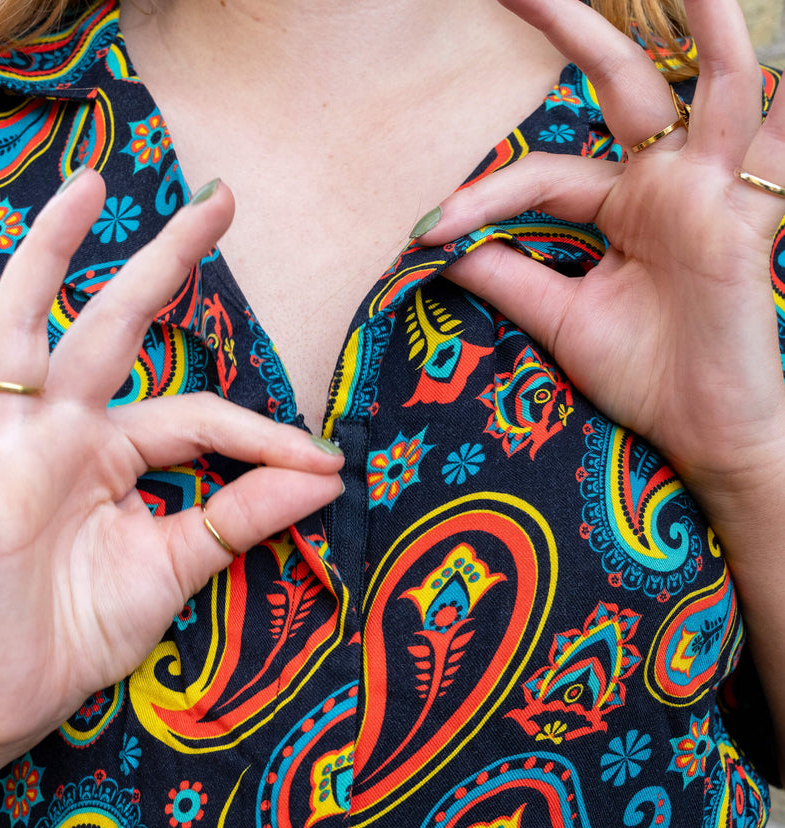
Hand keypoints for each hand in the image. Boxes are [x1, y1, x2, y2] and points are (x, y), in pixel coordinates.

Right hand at [0, 169, 343, 790]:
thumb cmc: (68, 641)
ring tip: (93, 186)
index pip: (199, 415)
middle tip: (222, 203)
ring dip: (58, 254)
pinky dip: (17, 294)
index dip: (264, 435)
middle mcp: (62, 431)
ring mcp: (10, 436)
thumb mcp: (169, 571)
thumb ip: (238, 519)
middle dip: (168, 264)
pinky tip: (31, 241)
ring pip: (33, 325)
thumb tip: (327, 477)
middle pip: (120, 329)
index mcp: (112, 458)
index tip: (325, 463)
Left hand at [416, 0, 784, 509]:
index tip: (429, 229)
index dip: (486, 196)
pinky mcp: (749, 218)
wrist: (704, 433)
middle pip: (622, 82)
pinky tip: (769, 43)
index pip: (543, 175)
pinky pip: (775, 142)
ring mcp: (713, 193)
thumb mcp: (561, 319)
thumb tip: (439, 249)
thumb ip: (509, 278)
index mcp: (622, 207)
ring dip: (703, 19)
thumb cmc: (645, 378)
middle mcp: (668, 184)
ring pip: (716, 83)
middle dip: (572, 25)